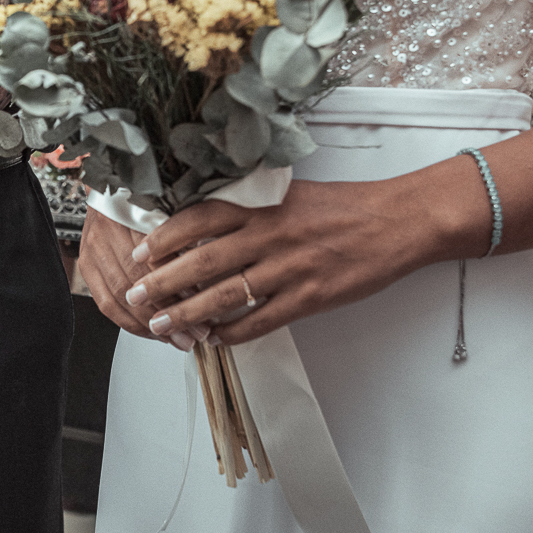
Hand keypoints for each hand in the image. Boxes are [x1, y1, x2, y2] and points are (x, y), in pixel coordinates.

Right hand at [79, 208, 205, 350]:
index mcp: (128, 215)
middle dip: (167, 313)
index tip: (203, 306)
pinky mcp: (86, 265)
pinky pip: (105, 304)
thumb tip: (205, 283)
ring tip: (176, 339)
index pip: (152, 260)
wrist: (111, 186)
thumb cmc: (144, 200)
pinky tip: (150, 332)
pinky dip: (129, 323)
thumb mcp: (170, 210)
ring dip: (150, 325)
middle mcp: (105, 233)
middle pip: (135, 283)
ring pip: (119, 298)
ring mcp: (92, 250)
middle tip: (194, 332)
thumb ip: (182, 241)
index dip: (178, 287)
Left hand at [125, 179, 439, 345]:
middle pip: (203, 260)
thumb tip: (200, 220)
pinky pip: (263, 320)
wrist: (397, 220)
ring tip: (163, 324)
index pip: (199, 218)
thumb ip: (248, 205)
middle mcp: (270, 234)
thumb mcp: (288, 193)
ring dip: (190, 312)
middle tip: (136, 296)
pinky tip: (215, 339)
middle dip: (163, 281)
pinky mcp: (311, 297)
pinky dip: (234, 333)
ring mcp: (290, 267)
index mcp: (262, 205)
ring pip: (227, 294)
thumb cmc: (342, 206)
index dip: (164, 237)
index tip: (137, 253)